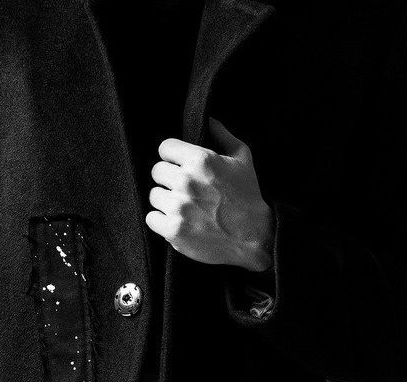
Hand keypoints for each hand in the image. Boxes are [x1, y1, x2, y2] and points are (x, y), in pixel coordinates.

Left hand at [146, 116, 273, 271]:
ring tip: (184, 206)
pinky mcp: (173, 229)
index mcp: (201, 160)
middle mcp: (187, 181)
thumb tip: (208, 119)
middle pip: (156, 171)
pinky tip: (178, 221)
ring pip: (153, 195)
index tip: (180, 165)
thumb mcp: (242, 159)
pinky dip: (162, 221)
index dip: (173, 156)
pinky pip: (151, 218)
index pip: (165, 147)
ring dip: (165, 200)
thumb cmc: (248, 196)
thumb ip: (222, 135)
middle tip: (183, 189)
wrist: (254, 237)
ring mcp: (178, 207)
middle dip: (169, 178)